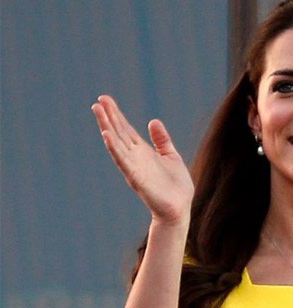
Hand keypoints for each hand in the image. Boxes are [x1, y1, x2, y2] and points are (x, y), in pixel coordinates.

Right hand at [92, 95, 193, 224]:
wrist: (179, 208)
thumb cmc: (175, 186)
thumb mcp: (171, 156)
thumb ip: (161, 140)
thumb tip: (153, 121)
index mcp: (143, 151)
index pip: (126, 129)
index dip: (116, 114)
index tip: (105, 99)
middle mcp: (135, 157)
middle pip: (118, 132)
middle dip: (108, 116)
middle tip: (98, 101)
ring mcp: (133, 166)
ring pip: (116, 143)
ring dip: (106, 127)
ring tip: (98, 111)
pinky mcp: (136, 177)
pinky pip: (122, 160)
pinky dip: (114, 148)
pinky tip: (107, 135)